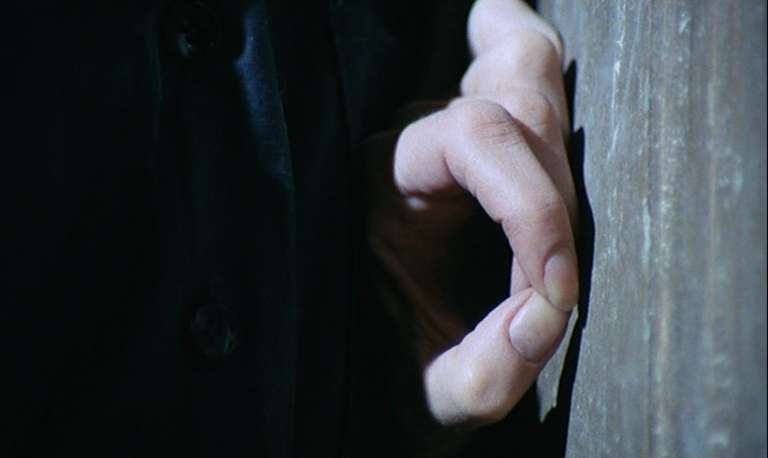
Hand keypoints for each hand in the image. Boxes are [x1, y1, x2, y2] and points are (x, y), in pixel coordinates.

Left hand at [367, 0, 577, 427]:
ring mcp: (447, 134)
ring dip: (550, 96)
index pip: (474, 139)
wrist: (381, 369)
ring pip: (519, 74)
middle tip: (559, 282)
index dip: (533, 206)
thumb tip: (545, 321)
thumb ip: (480, 375)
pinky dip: (525, 54)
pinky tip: (502, 27)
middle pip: (514, 103)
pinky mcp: (478, 145)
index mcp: (388, 183)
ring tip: (530, 91)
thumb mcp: (432, 392)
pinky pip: (512, 76)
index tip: (556, 294)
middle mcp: (415, 143)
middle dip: (558, 193)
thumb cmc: (400, 370)